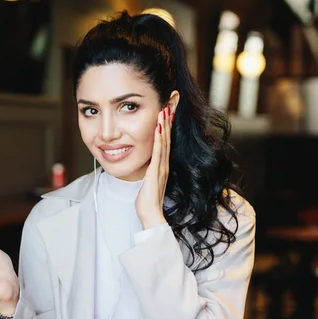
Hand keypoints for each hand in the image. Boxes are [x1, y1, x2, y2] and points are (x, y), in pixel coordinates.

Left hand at [136, 105, 172, 228]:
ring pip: (164, 142)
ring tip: (165, 109)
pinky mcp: (157, 171)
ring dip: (164, 125)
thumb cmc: (147, 201)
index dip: (167, 125)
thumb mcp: (147, 182)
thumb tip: (146, 167)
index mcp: (162, 165)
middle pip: (168, 137)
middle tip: (171, 103)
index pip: (165, 141)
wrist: (151, 215)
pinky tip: (159, 128)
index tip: (167, 111)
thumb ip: (148, 173)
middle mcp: (164, 164)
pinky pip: (158, 152)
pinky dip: (159, 139)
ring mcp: (161, 167)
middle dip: (169, 120)